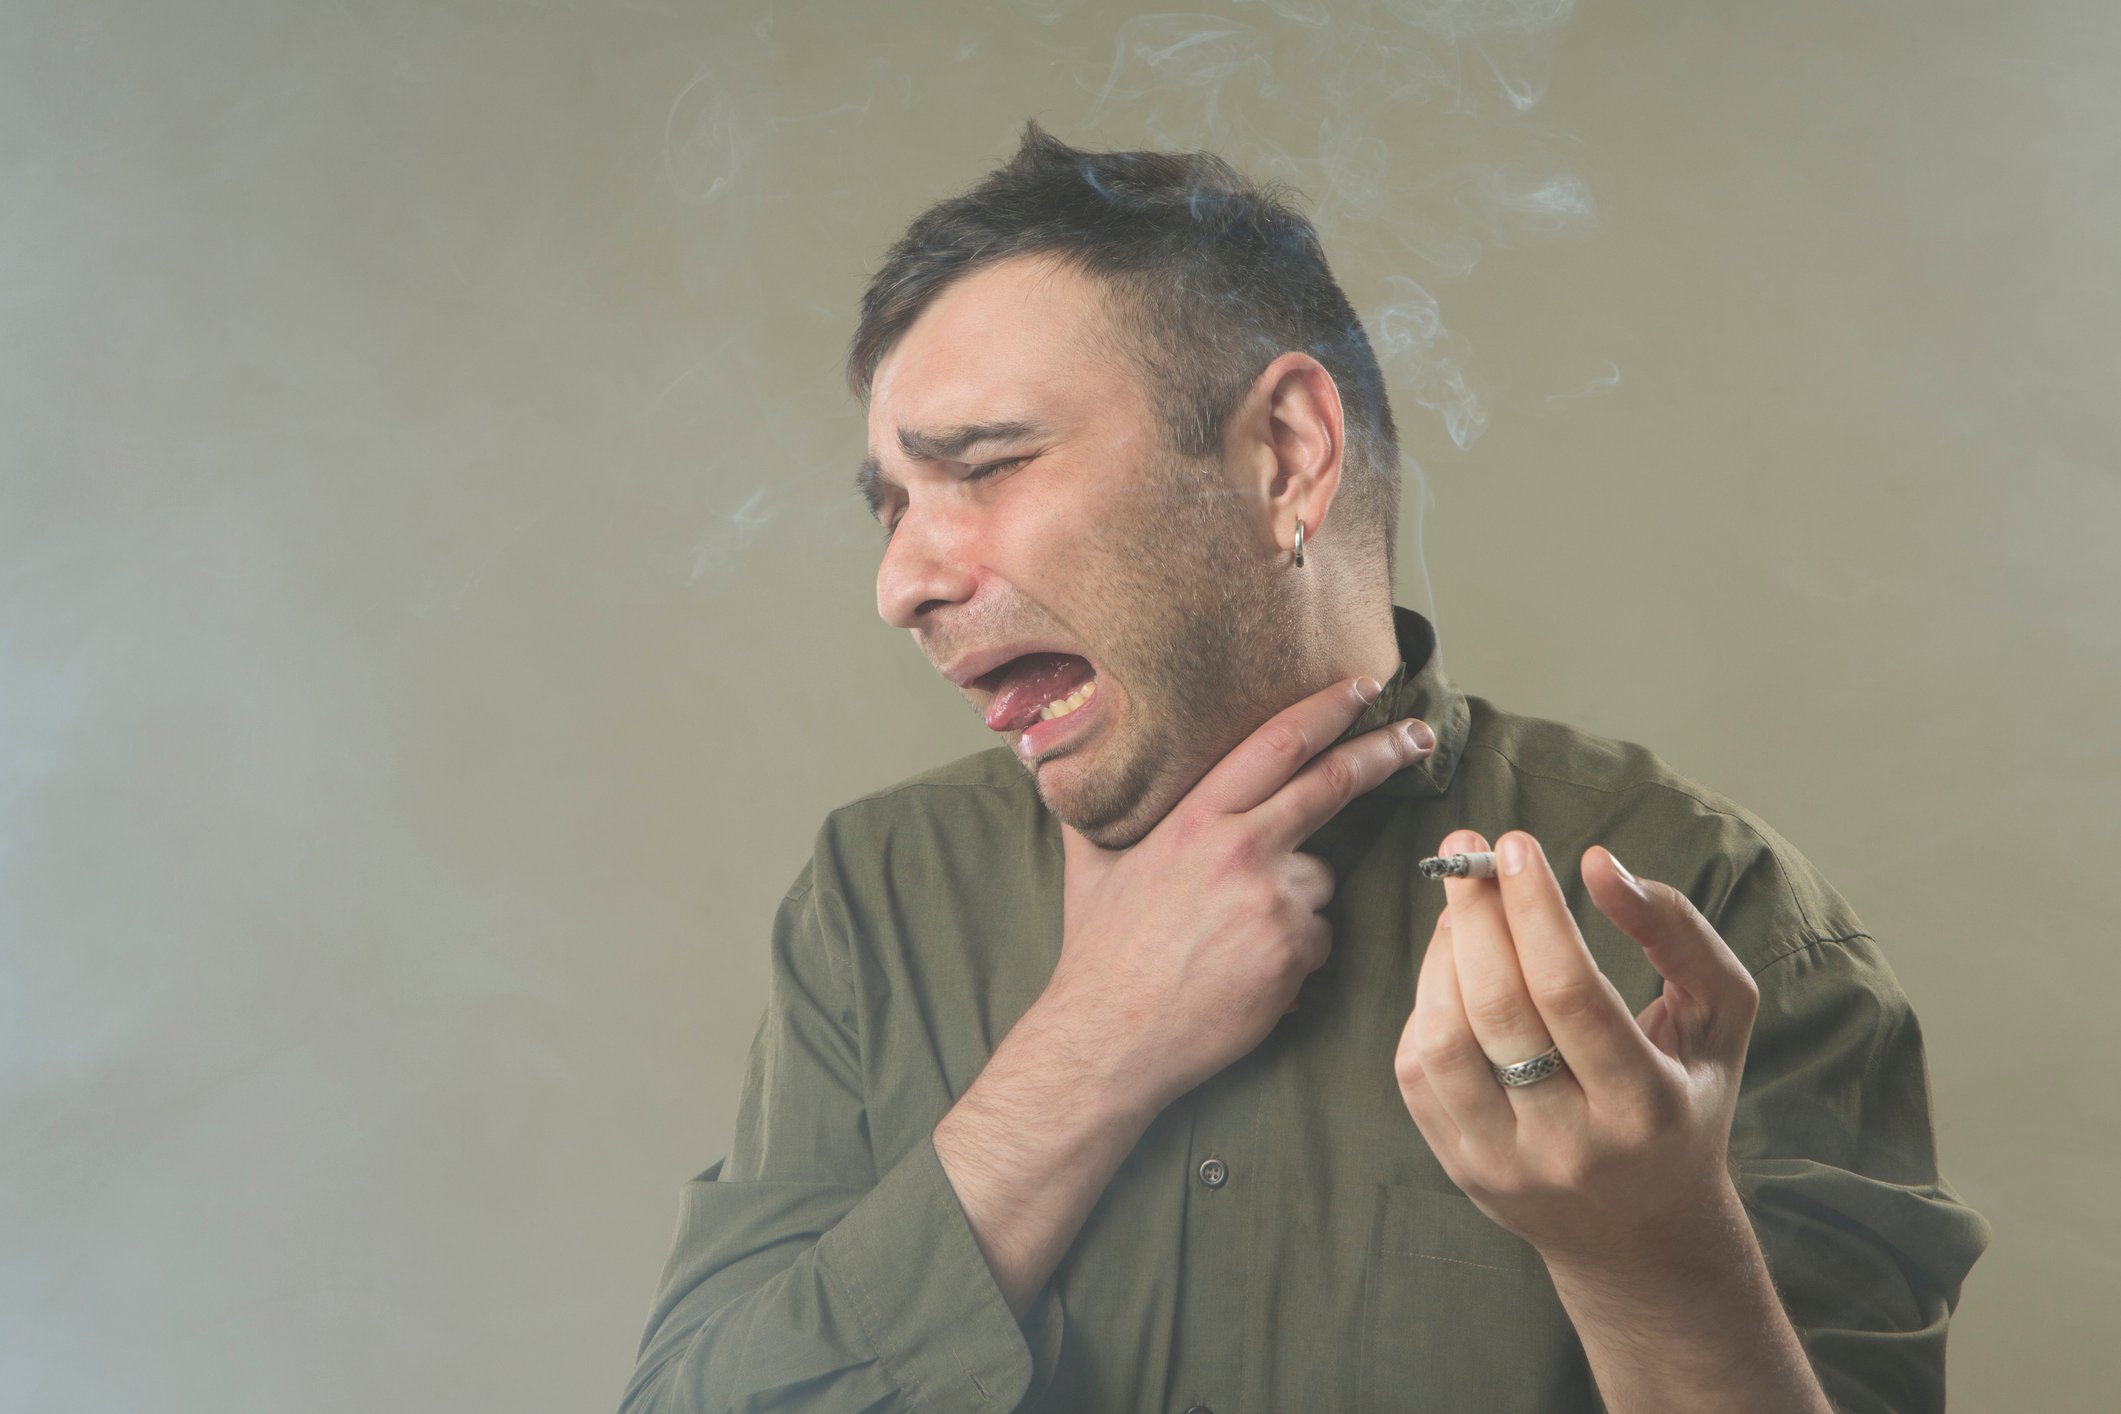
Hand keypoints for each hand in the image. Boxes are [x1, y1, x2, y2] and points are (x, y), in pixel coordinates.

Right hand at [1047, 677, 1435, 1117]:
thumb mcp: (1093, 866)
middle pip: (1332, 784)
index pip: (1275, 745)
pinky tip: (1247, 972)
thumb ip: (1098, 812)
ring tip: (1235, 939)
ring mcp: (1274, 901)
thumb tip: (1053, 763)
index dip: (1324, 711)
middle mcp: (1241, 849)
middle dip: (1383, 751)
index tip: (1361, 688)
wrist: (1110, 1036)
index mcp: (1196, 819)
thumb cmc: (1101, 953)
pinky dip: (1293, 953)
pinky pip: (1316, 939)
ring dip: (1294, 903)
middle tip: (1419, 735)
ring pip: (1318, 880)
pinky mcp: (1293, 951)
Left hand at [1393, 829, 1760, 1274]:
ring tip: (1461, 907)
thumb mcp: (1719, 1016)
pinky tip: (1452, 966)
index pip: (1572, 993)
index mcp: (1644, 1105)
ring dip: (1441, 954)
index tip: (1515, 844)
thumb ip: (1678, 931)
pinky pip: (1416, 1070)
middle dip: (1475, 913)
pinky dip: (1424, 1001)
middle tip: (1466, 848)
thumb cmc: (1685, 1099)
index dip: (1535, 911)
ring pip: (1442, 1040)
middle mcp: (1571, 1142)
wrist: (1643, 1235)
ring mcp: (1505, 1161)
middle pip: (1499, 1009)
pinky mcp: (1458, 1165)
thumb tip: (1597, 866)